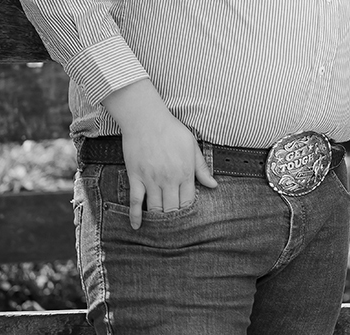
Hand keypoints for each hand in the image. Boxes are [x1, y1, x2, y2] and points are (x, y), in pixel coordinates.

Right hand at [101, 80, 216, 229]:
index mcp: (185, 172)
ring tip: (160, 230)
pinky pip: (135, 201)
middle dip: (174, 220)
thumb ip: (202, 168)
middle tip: (174, 229)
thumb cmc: (172, 131)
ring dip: (158, 220)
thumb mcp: (192, 146)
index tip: (188, 218)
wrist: (146, 120)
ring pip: (155, 208)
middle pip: (172, 208)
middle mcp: (169, 179)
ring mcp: (151, 179)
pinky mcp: (135, 177)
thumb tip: (214, 185)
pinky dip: (136, 216)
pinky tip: (137, 226)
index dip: (188, 211)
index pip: (188, 200)